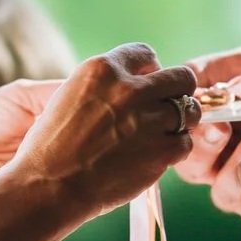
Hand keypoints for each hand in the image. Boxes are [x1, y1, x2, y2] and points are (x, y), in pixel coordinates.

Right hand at [8, 45, 199, 223]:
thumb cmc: (52, 145)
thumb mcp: (70, 95)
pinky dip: (175, 149)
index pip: (146, 54)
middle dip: (176, 91)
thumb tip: (139, 82)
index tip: (145, 86)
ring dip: (179, 121)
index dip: (149, 71)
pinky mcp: (161, 151)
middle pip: (180, 77)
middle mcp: (129, 89)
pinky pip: (186, 142)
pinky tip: (156, 155)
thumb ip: (106, 85)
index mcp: (102, 69)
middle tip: (164, 108)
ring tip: (162, 133)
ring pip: (190, 110)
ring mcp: (148, 120)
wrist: (50, 187)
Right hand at [174, 48, 240, 197]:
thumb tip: (173, 76)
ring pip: (222, 191)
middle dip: (204, 149)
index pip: (175, 138)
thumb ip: (206, 69)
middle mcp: (216, 163)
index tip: (200, 110)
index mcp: (202, 132)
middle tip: (222, 127)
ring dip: (236, 166)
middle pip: (191, 169)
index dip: (183, 128)